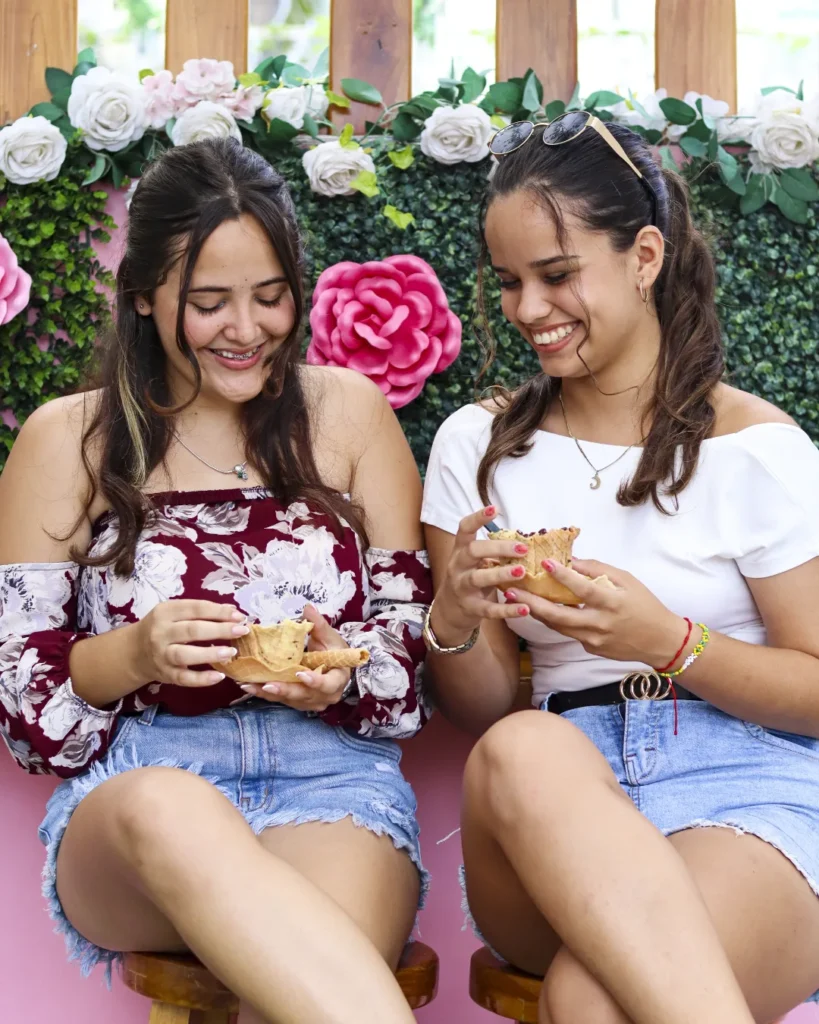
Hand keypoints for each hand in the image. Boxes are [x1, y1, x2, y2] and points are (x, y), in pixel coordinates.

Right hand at [134, 599, 248, 686]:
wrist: (134, 652)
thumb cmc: (163, 628)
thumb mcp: (175, 613)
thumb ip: (201, 612)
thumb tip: (232, 612)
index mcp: (166, 611)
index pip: (196, 608)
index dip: (219, 611)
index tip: (239, 616)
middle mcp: (161, 632)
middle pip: (192, 630)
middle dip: (220, 630)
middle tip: (242, 631)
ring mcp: (161, 655)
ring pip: (186, 654)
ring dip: (210, 653)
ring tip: (232, 652)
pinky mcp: (165, 674)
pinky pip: (184, 678)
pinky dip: (202, 679)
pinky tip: (219, 676)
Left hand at [237, 605, 354, 712]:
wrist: (333, 666)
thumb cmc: (333, 650)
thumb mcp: (328, 636)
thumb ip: (318, 624)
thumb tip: (308, 607)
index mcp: (337, 680)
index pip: (328, 684)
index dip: (315, 681)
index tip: (300, 674)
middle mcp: (324, 696)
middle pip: (304, 695)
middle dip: (285, 690)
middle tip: (267, 685)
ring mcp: (309, 702)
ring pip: (289, 699)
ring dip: (269, 693)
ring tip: (250, 685)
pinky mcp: (296, 702)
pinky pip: (280, 699)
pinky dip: (264, 693)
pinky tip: (249, 685)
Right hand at [431, 506, 533, 642]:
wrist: (449, 611)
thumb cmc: (469, 579)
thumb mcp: (474, 562)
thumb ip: (492, 552)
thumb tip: (524, 539)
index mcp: (460, 551)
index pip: (464, 529)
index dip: (477, 518)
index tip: (494, 509)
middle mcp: (458, 566)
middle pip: (473, 551)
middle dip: (497, 548)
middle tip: (523, 548)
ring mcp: (462, 587)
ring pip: (478, 578)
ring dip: (500, 574)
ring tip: (522, 571)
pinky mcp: (470, 608)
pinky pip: (488, 609)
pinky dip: (507, 609)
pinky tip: (524, 608)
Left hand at [505, 558, 686, 667]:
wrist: (660, 641)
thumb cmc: (645, 605)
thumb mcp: (627, 580)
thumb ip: (598, 570)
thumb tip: (570, 559)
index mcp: (612, 603)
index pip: (583, 589)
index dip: (563, 576)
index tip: (544, 562)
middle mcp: (600, 624)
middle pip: (559, 615)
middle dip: (531, 602)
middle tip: (509, 589)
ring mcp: (593, 640)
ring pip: (557, 626)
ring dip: (535, 612)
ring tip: (515, 598)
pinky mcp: (590, 648)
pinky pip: (568, 632)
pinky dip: (553, 620)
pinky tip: (539, 608)